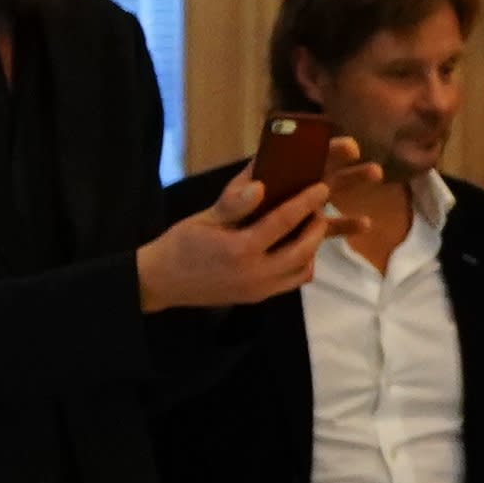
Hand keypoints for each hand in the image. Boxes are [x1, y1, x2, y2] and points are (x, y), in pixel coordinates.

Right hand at [137, 170, 329, 313]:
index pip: (283, 221)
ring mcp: (258, 290)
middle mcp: (254, 274)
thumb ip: (234, 204)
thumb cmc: (181, 244)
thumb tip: (260, 184)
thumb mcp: (205, 219)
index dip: (306, 202)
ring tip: (310, 227)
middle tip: (319, 208)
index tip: (322, 188)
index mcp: (240, 249)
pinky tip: (297, 248)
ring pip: (303, 269)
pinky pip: (291, 283)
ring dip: (313, 248)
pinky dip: (302, 265)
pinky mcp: (257, 298)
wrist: (161, 281)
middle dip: (316, 227)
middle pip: (303, 249)